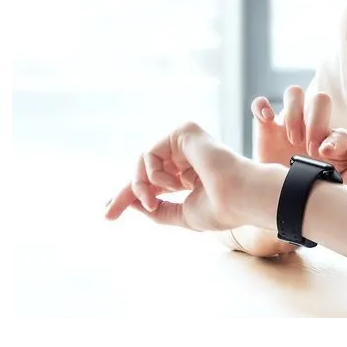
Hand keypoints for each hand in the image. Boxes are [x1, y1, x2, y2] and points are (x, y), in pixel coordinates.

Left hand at [103, 122, 251, 232]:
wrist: (239, 197)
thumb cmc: (220, 208)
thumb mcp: (181, 215)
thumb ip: (158, 209)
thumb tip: (133, 201)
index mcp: (189, 175)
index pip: (154, 182)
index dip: (132, 195)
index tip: (109, 212)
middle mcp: (187, 156)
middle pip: (144, 170)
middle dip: (126, 191)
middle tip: (108, 213)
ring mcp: (186, 143)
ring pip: (143, 162)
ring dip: (140, 186)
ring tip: (151, 202)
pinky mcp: (184, 131)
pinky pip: (150, 153)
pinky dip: (154, 174)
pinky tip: (174, 183)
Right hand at [251, 85, 346, 188]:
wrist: (287, 209)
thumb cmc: (320, 195)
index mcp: (334, 142)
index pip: (340, 130)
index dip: (335, 139)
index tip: (325, 154)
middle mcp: (313, 128)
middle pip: (320, 101)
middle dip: (317, 122)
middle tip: (311, 149)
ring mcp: (290, 126)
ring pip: (294, 94)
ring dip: (294, 112)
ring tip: (293, 139)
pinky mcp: (267, 129)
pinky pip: (261, 105)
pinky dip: (262, 106)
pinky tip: (267, 119)